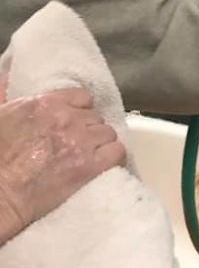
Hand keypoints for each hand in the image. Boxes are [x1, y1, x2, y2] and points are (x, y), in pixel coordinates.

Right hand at [0, 85, 126, 244]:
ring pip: (108, 134)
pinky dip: (115, 157)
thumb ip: (4, 92)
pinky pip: (118, 153)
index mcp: (45, 104)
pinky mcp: (90, 167)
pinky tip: (107, 164)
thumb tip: (6, 75)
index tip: (75, 122)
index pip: (82, 97)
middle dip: (89, 130)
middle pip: (95, 118)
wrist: (1, 192)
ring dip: (102, 144)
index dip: (81, 110)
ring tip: (91, 156)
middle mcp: (67, 118)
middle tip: (79, 144)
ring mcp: (81, 142)